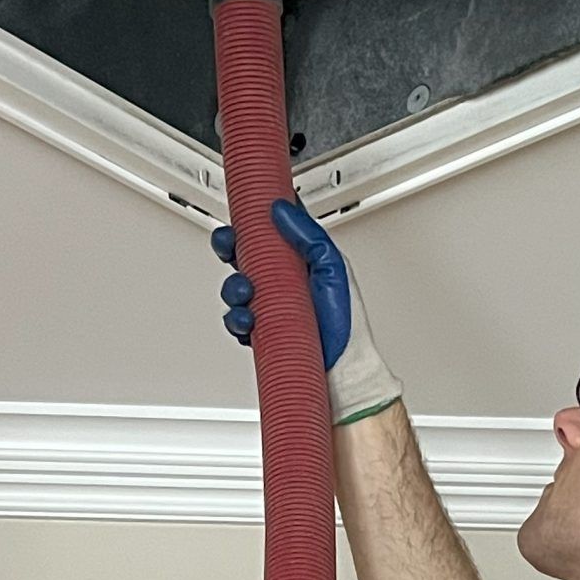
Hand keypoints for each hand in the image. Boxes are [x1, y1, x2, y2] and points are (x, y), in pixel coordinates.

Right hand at [213, 199, 402, 427]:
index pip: (270, 231)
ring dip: (233, 286)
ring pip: (237, 287)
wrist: (344, 372)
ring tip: (246, 292)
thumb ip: (309, 235)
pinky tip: (247, 319)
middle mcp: (284, 281)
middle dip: (231, 249)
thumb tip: (281, 207)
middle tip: (232, 247)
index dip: (251, 221)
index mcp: (301, 260)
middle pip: (245, 255)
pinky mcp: (262, 330)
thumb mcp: (333, 267)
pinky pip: (237, 319)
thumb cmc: (348, 325)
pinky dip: (236, 318)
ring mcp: (271, 306)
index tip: (240, 213)